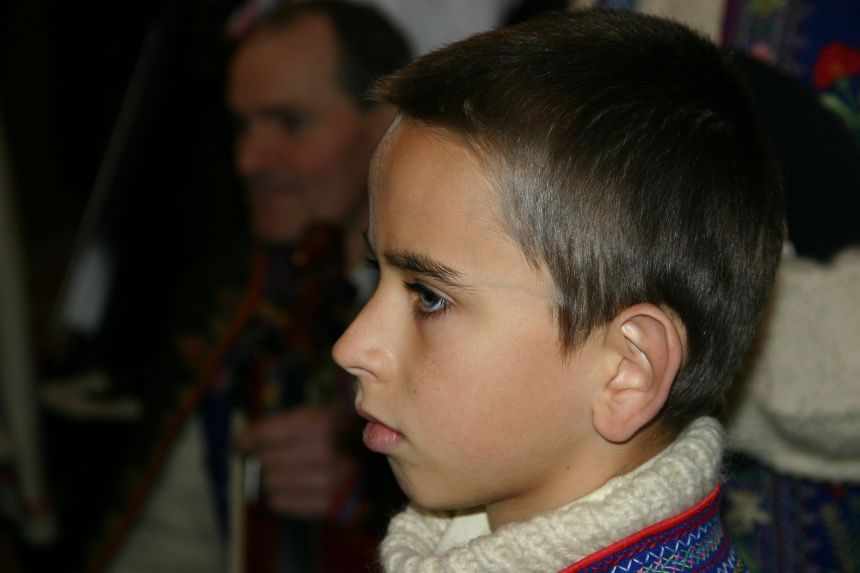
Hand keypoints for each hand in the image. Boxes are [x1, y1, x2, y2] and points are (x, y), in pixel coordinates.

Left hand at [235, 406, 352, 517]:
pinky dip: (278, 495)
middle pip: (266, 459)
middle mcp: (322, 451)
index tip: (238, 443)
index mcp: (319, 423)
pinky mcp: (325, 504)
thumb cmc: (340, 437)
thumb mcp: (317, 417)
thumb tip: (240, 441)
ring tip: (284, 471)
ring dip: (270, 478)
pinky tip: (290, 486)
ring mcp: (325, 480)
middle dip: (262, 458)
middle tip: (266, 457)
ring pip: (270, 482)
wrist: (376, 468)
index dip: (247, 439)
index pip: (266, 434)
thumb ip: (281, 426)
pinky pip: (280, 502)